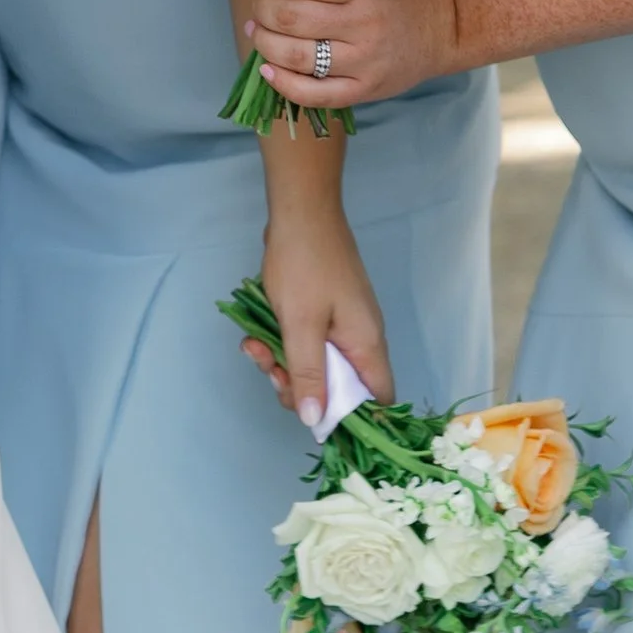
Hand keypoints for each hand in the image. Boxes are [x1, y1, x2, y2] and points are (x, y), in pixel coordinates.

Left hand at [246, 0, 464, 110]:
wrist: (450, 24)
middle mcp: (364, 25)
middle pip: (289, 17)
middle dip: (262, 6)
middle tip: (262, 1)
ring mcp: (365, 63)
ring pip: (294, 56)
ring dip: (263, 41)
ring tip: (259, 29)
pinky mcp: (365, 91)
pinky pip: (313, 95)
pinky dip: (282, 83)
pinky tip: (268, 68)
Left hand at [250, 205, 394, 429]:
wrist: (300, 212)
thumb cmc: (304, 266)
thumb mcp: (300, 326)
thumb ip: (308, 374)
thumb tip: (315, 420)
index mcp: (367, 345)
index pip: (377, 399)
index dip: (350, 416)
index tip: (312, 413)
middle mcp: (361, 338)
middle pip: (338, 386)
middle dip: (299, 385)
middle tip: (271, 369)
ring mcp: (343, 323)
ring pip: (316, 364)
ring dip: (283, 362)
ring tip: (254, 346)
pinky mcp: (324, 311)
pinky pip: (306, 341)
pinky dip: (282, 342)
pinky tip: (255, 334)